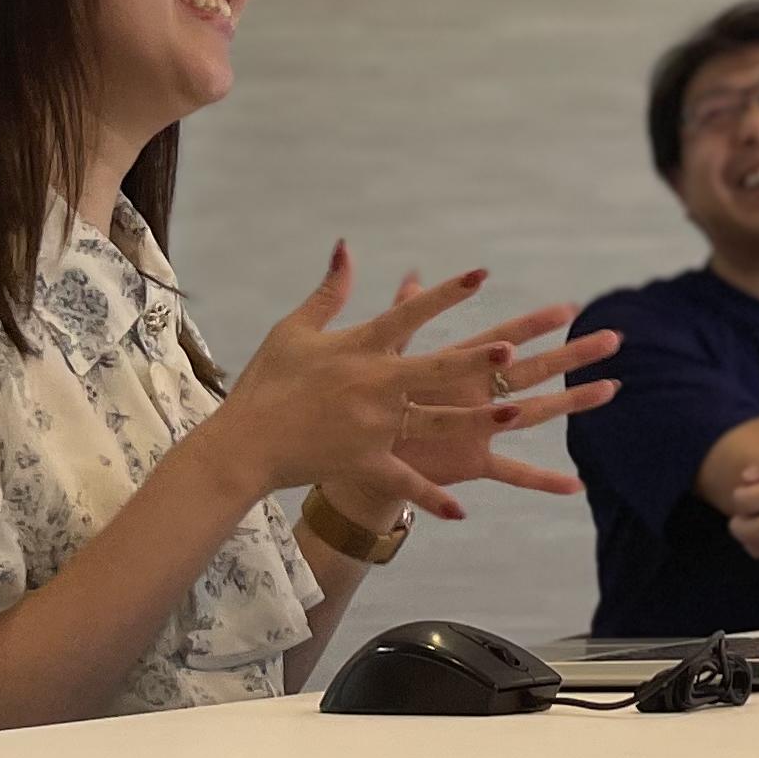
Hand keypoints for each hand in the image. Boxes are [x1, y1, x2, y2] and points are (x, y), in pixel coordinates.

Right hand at [214, 246, 599, 524]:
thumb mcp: (294, 330)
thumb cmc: (268, 382)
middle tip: (511, 349)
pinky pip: (404, 481)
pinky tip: (461, 510)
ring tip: (515, 413)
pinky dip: (431, 498)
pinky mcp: (365, 463)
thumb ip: (329, 291)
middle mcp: (373, 386)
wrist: (243, 444)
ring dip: (475, 419)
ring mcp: (372, 427)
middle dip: (473, 360)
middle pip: (433, 368)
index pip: (409, 314)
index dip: (445, 294)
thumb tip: (345, 247)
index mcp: (359, 348)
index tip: (481, 274)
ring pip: (435, 422)